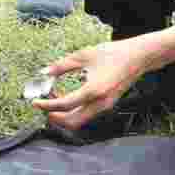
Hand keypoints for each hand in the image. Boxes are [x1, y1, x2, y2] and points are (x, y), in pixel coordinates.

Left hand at [32, 38, 161, 131]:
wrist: (138, 57)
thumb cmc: (113, 53)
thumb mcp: (84, 55)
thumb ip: (61, 66)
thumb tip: (43, 73)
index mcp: (93, 90)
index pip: (64, 105)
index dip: (47, 105)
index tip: (35, 102)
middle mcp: (100, 103)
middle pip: (72, 122)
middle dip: (54, 117)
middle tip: (42, 106)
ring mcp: (105, 106)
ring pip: (79, 121)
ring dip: (63, 115)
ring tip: (53, 98)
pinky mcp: (107, 105)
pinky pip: (86, 114)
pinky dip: (73, 111)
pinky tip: (67, 96)